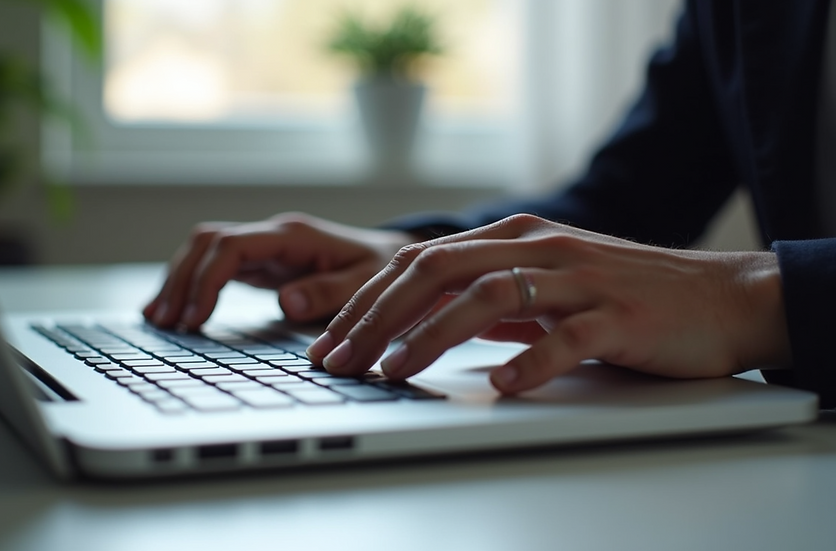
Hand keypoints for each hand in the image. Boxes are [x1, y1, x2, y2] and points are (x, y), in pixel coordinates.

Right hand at [143, 213, 416, 327]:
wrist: (391, 258)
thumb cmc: (379, 271)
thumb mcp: (366, 285)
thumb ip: (328, 293)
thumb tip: (286, 303)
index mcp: (293, 236)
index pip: (232, 246)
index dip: (207, 281)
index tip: (196, 319)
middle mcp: (272, 234)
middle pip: (207, 243)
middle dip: (181, 281)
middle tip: (166, 324)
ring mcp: (263, 246)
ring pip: (204, 250)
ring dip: (178, 281)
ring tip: (159, 320)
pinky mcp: (260, 261)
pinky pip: (215, 264)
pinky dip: (191, 284)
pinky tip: (175, 310)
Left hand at [305, 214, 790, 393]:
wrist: (716, 297)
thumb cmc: (622, 296)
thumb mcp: (543, 287)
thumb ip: (487, 295)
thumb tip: (423, 319)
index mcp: (513, 238)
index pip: (419, 262)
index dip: (366, 302)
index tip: (329, 342)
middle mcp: (538, 248)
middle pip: (438, 271)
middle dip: (377, 318)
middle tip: (340, 361)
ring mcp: (579, 279)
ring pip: (489, 297)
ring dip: (430, 336)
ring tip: (393, 372)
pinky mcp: (619, 315)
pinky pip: (566, 337)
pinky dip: (528, 361)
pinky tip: (498, 386)